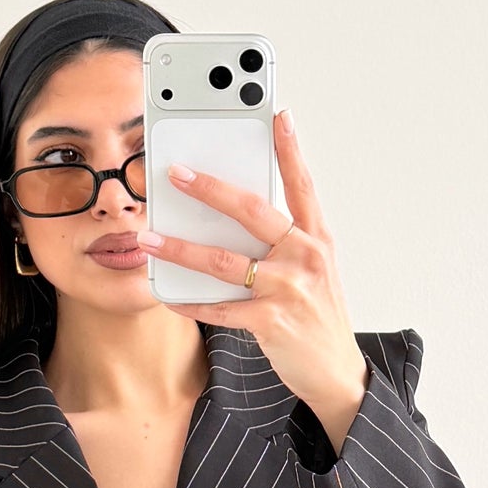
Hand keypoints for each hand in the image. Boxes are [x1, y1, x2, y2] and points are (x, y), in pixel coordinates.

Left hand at [137, 109, 369, 449]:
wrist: (336, 372)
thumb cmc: (318, 315)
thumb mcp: (313, 269)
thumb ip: (284, 240)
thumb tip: (235, 214)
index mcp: (317, 238)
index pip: (303, 184)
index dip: (290, 148)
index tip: (277, 115)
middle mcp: (305, 256)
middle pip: (252, 212)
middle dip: (210, 189)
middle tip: (176, 173)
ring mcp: (288, 289)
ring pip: (224, 261)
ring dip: (182, 248)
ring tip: (151, 238)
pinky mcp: (271, 322)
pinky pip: (220, 308)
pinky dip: (190, 302)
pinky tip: (168, 294)